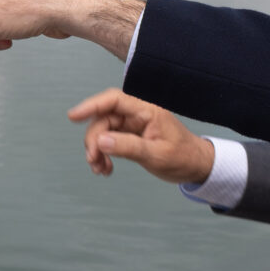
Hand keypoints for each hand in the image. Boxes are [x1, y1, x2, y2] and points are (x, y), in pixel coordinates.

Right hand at [68, 89, 218, 183]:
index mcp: (147, 110)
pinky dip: (103, 155)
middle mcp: (137, 115)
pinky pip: (109, 142)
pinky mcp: (130, 138)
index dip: (91, 105)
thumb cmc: (183, 157)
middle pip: (104, 119)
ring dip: (97, 150)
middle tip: (93, 160)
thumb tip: (101, 141)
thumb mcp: (156, 154)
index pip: (114, 100)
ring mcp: (133, 126)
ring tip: (99, 169)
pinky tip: (105, 169)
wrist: (196, 166)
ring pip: (103, 132)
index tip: (73, 116)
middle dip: (94, 140)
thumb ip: (128, 146)